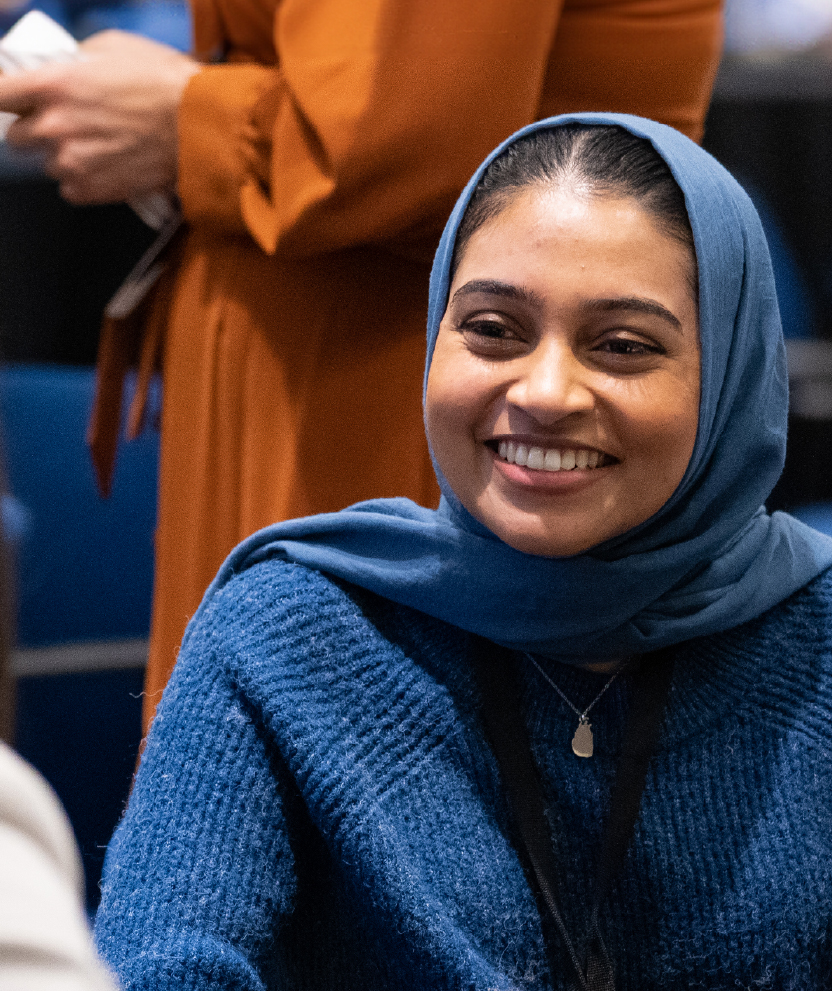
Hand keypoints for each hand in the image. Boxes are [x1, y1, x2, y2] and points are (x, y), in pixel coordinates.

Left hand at [0, 30, 198, 203]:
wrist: (201, 126)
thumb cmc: (166, 84)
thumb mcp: (113, 48)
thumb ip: (75, 61)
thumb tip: (63, 68)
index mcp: (53, 84)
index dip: (8, 99)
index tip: (15, 103)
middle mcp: (55, 126)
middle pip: (16, 138)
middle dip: (36, 131)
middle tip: (66, 125)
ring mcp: (73, 162)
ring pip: (48, 166)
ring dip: (66, 158)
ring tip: (99, 147)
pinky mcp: (93, 190)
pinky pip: (71, 190)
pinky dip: (85, 181)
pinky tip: (108, 167)